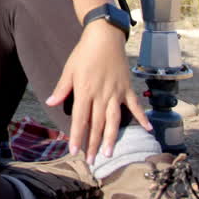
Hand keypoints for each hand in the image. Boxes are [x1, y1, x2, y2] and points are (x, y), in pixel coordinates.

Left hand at [45, 21, 151, 160]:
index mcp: (85, 91)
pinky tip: (148, 129)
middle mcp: (101, 95)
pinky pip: (135, 106)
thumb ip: (62, 88)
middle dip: (93, 144)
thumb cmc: (84, 53)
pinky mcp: (127, 88)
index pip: (80, 119)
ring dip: (111, 137)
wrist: (105, 37)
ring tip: (109, 153)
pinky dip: (142, 117)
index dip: (77, 136)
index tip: (74, 151)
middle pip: (96, 124)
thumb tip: (50, 103)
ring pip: (114, 119)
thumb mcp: (69, 69)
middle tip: (91, 161)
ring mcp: (116, 92)